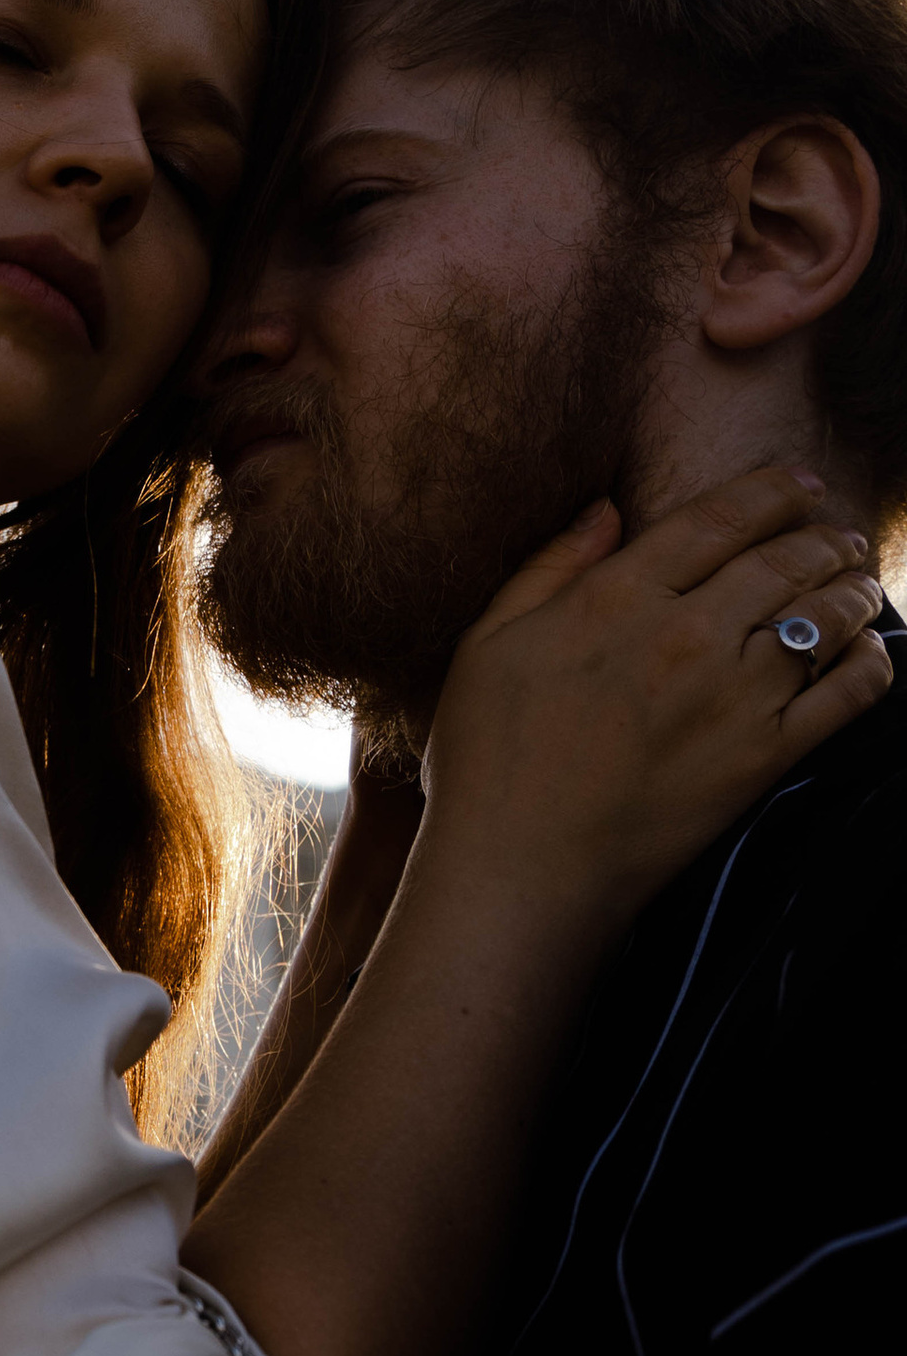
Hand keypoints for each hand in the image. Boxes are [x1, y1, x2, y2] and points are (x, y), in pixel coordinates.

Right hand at [420, 467, 889, 937]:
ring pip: (824, 617)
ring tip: (860, 582)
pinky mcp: (763, 757)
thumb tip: (606, 508)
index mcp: (616, 596)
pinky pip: (845, 695)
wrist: (522, 870)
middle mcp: (685, 634)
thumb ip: (550, 568)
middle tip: (842, 536)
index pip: (719, 518)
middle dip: (825, 538)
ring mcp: (732, 696)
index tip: (802, 486)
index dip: (774, 492)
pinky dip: (870, 664)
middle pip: (784, 560)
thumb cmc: (488, 761)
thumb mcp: (488, 643)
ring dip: (854, 590)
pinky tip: (870, 652)